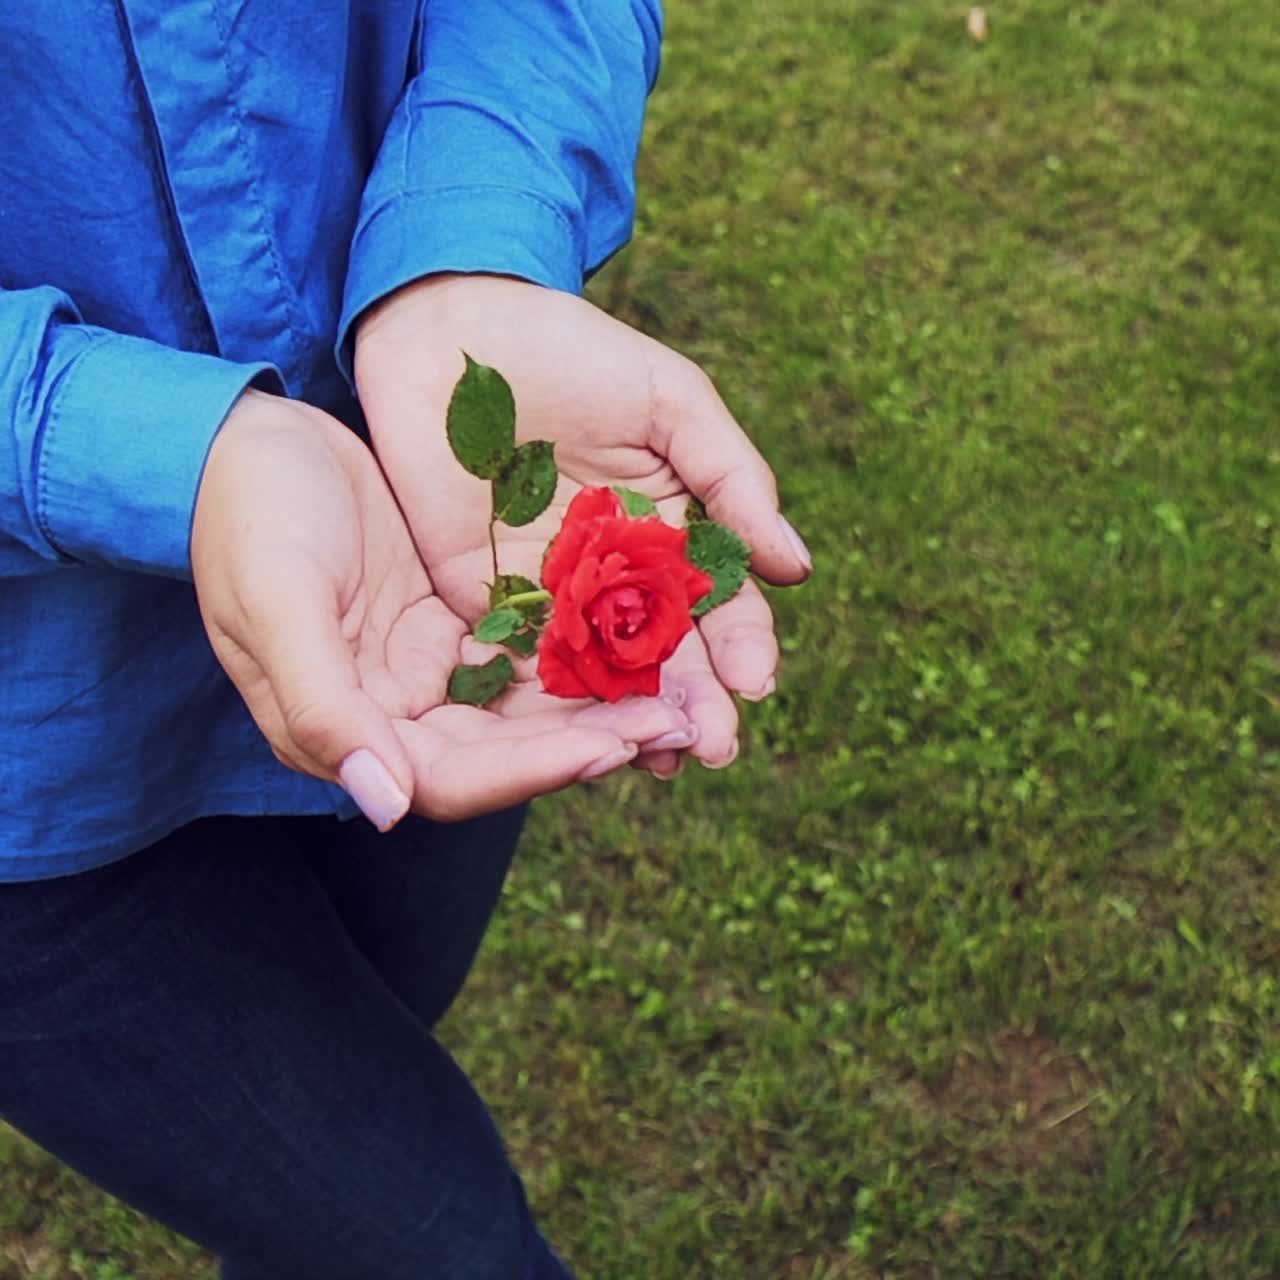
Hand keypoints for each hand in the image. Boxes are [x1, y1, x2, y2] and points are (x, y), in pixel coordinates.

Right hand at [190, 391, 694, 824]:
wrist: (246, 443)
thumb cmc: (250, 517)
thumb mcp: (277, 603)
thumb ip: (322, 707)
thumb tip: (384, 806)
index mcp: (348, 728)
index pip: (452, 778)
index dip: (533, 770)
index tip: (612, 747)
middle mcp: (395, 716)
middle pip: (507, 754)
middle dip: (592, 744)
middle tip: (683, 727)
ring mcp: (427, 671)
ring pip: (527, 710)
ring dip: (599, 708)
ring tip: (683, 698)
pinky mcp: (450, 626)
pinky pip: (526, 653)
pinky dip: (579, 655)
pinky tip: (640, 644)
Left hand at [353, 274, 811, 775]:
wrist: (454, 331)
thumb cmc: (574, 352)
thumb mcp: (672, 401)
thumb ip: (733, 481)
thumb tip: (796, 569)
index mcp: (676, 528)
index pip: (722, 602)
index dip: (743, 643)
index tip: (755, 682)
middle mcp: (622, 574)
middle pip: (669, 654)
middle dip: (696, 701)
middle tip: (714, 747)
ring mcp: (556, 594)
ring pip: (605, 674)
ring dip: (634, 720)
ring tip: (663, 760)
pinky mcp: (489, 602)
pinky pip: (527, 663)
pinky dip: (554, 707)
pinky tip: (579, 742)